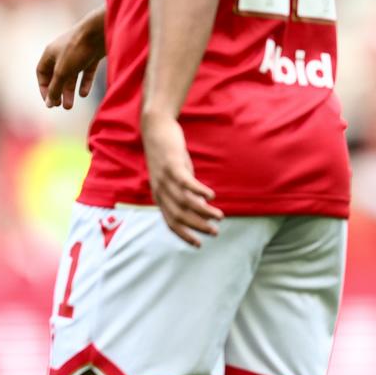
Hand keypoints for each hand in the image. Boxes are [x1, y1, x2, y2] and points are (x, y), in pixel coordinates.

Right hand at [36, 12, 105, 109]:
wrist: (100, 31)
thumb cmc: (77, 49)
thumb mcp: (62, 71)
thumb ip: (55, 88)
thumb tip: (49, 103)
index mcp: (50, 53)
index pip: (42, 73)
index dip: (44, 88)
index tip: (50, 101)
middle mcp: (62, 53)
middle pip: (57, 76)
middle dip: (58, 92)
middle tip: (61, 106)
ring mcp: (77, 54)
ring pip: (71, 75)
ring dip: (69, 91)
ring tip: (70, 105)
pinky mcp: (91, 55)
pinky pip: (85, 72)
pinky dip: (84, 83)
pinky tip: (84, 94)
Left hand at [141, 110, 220, 245]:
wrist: (156, 130)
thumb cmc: (169, 156)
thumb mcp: (176, 177)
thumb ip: (186, 193)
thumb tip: (201, 208)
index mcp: (159, 196)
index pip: (171, 222)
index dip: (184, 234)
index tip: (199, 244)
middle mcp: (160, 190)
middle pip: (179, 215)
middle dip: (198, 226)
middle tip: (215, 232)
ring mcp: (165, 178)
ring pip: (185, 202)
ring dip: (203, 211)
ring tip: (219, 216)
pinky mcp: (172, 165)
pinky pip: (186, 182)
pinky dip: (199, 191)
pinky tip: (212, 196)